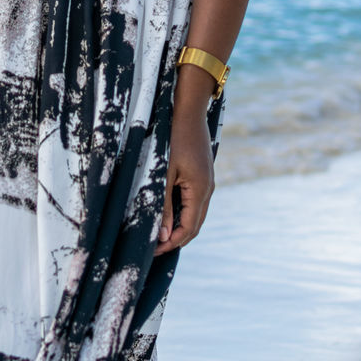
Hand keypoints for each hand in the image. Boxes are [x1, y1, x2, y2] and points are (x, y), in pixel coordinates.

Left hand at [153, 105, 214, 255]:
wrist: (188, 110)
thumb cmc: (172, 138)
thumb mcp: (163, 173)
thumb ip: (163, 204)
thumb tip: (163, 235)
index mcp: (200, 190)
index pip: (189, 229)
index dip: (172, 243)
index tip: (152, 251)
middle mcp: (208, 189)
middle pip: (195, 225)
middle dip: (176, 239)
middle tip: (154, 248)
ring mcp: (207, 182)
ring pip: (196, 214)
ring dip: (179, 227)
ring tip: (158, 234)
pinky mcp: (203, 175)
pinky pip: (195, 202)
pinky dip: (182, 213)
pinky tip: (167, 213)